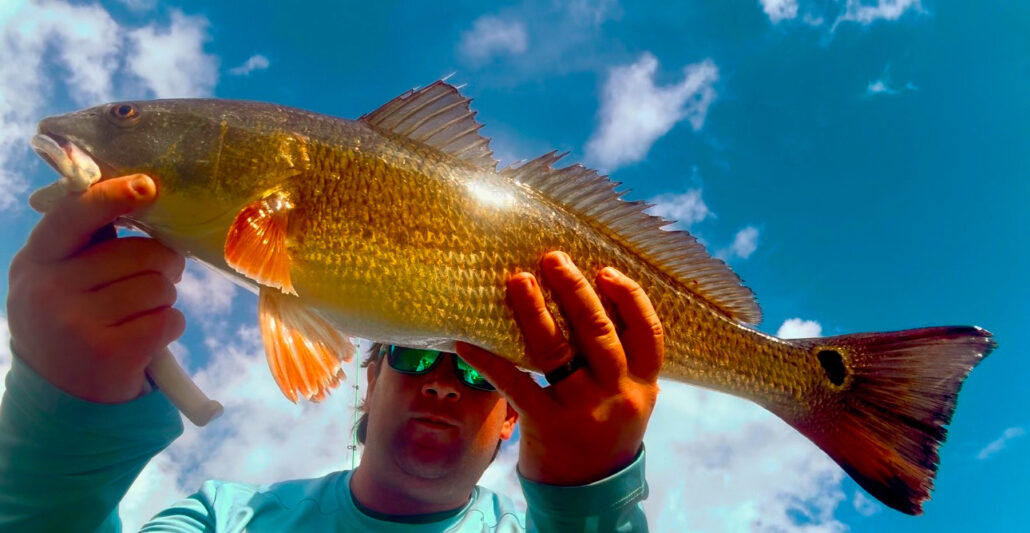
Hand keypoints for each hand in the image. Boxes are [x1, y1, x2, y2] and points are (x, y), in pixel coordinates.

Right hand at [6, 175, 185, 402]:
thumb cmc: (74, 321)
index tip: (147, 186)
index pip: (75, 216)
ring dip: (164, 300)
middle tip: (159, 279)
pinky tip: (148, 338)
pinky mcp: (109, 354)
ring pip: (158, 287)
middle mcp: (48, 290)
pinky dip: (170, 327)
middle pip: (139, 254)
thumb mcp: (60, 278)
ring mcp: (75, 324)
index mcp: (36, 261)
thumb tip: (139, 191)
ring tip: (142, 314)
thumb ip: (87, 241)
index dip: (114, 197)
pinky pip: (168, 320)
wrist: (63, 398)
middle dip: (162, 265)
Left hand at [457, 251, 662, 485]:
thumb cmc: (603, 432)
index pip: (648, 332)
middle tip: (553, 259)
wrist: (588, 494)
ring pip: (559, 351)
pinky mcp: (547, 425)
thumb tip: (587, 298)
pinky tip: (467, 342)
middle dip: (575, 290)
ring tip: (519, 280)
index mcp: (644, 384)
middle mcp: (619, 394)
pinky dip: (489, 360)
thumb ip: (620, 360)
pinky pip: (516, 384)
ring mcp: (584, 410)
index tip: (606, 270)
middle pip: (599, 332)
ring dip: (536, 312)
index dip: (629, 297)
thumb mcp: (628, 399)